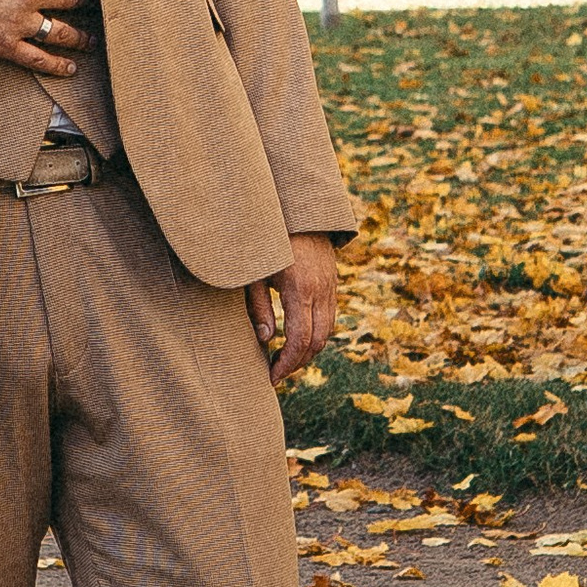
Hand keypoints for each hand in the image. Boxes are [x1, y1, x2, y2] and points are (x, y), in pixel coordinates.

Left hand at [247, 234, 337, 389]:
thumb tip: (267, 340)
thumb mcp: (254, 272)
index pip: (299, 339)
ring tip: (285, 360)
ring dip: (308, 351)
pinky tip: (297, 338)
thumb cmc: (267, 239)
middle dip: (297, 363)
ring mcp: (331, 286)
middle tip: (276, 373)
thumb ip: (258, 306)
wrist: (298, 209)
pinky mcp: (333, 283)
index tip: (272, 377)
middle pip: (317, 341)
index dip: (287, 363)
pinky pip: (329, 317)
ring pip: (327, 332)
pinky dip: (316, 334)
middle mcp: (321, 290)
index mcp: (299, 288)